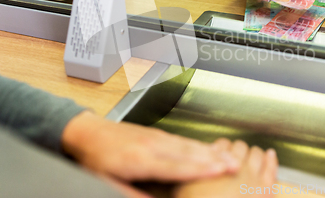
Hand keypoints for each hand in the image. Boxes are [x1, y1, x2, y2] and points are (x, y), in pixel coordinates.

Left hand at [61, 111, 239, 182]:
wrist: (89, 131)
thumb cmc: (97, 159)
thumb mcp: (108, 182)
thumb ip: (133, 194)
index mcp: (139, 159)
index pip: (175, 166)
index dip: (199, 170)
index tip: (219, 171)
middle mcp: (152, 145)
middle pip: (188, 153)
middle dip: (214, 159)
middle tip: (236, 165)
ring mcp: (156, 137)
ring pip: (188, 145)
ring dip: (211, 151)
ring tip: (231, 157)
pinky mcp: (157, 133)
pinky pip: (182, 140)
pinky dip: (200, 145)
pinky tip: (210, 149)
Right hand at [174, 139, 278, 197]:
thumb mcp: (185, 190)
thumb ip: (189, 175)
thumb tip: (190, 166)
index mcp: (217, 166)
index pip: (222, 145)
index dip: (221, 148)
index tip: (220, 152)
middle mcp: (235, 167)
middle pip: (239, 147)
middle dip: (236, 150)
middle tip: (234, 156)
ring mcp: (253, 178)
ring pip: (256, 153)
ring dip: (252, 153)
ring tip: (250, 155)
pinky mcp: (266, 190)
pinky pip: (271, 168)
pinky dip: (271, 159)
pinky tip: (270, 155)